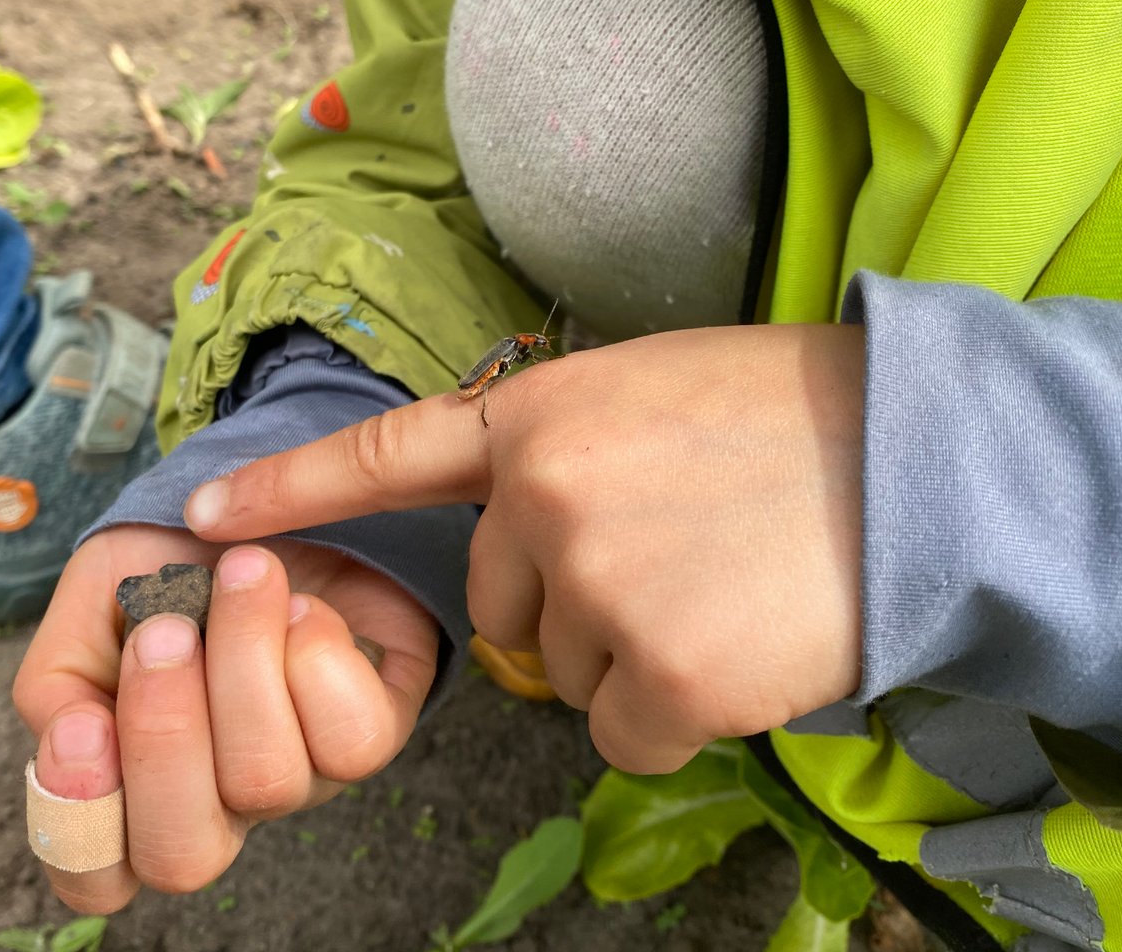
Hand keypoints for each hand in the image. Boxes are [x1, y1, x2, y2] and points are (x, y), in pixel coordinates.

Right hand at [13, 525, 438, 912]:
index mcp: (135, 783)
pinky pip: (352, 742)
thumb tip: (75, 739)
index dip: (80, 825)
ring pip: (267, 781)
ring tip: (245, 571)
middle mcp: (219, 801)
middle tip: (164, 632)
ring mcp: (301, 778)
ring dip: (245, 659)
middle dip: (165, 738)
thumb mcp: (93, 601)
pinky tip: (302, 605)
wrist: (276, 496)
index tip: (82, 724)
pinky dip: (317, 656)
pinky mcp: (374, 734)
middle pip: (184, 856)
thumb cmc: (176, 561)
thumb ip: (59, 678)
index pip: (97, 875)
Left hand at [182, 325, 866, 774]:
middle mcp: (545, 500)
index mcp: (538, 414)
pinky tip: (741, 644)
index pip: (386, 458)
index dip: (289, 492)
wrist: (921, 460)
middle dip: (572, 600)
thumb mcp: (649, 389)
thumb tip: (529, 547)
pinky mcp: (663, 680)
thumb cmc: (792, 415)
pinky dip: (677, 711)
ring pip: (570, 673)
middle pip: (505, 604)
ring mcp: (599, 592)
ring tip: (724, 584)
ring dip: (634, 654)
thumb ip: (560, 452)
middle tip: (680, 552)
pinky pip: (625, 731)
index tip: (200, 523)